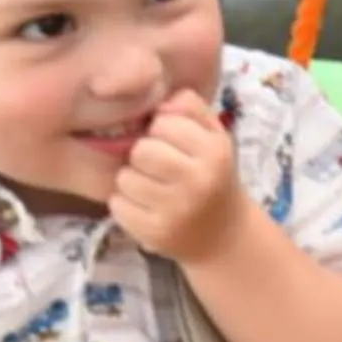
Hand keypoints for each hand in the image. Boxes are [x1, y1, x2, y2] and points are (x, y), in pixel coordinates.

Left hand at [107, 91, 244, 262]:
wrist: (224, 236)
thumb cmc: (212, 176)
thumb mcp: (213, 135)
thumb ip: (190, 107)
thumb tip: (160, 104)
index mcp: (214, 152)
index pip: (163, 122)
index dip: (161, 131)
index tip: (172, 146)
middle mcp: (198, 181)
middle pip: (141, 150)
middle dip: (143, 156)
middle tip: (156, 169)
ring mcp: (175, 211)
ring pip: (125, 178)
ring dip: (131, 180)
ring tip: (149, 188)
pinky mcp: (155, 233)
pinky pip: (117, 205)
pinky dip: (125, 204)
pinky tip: (143, 207)